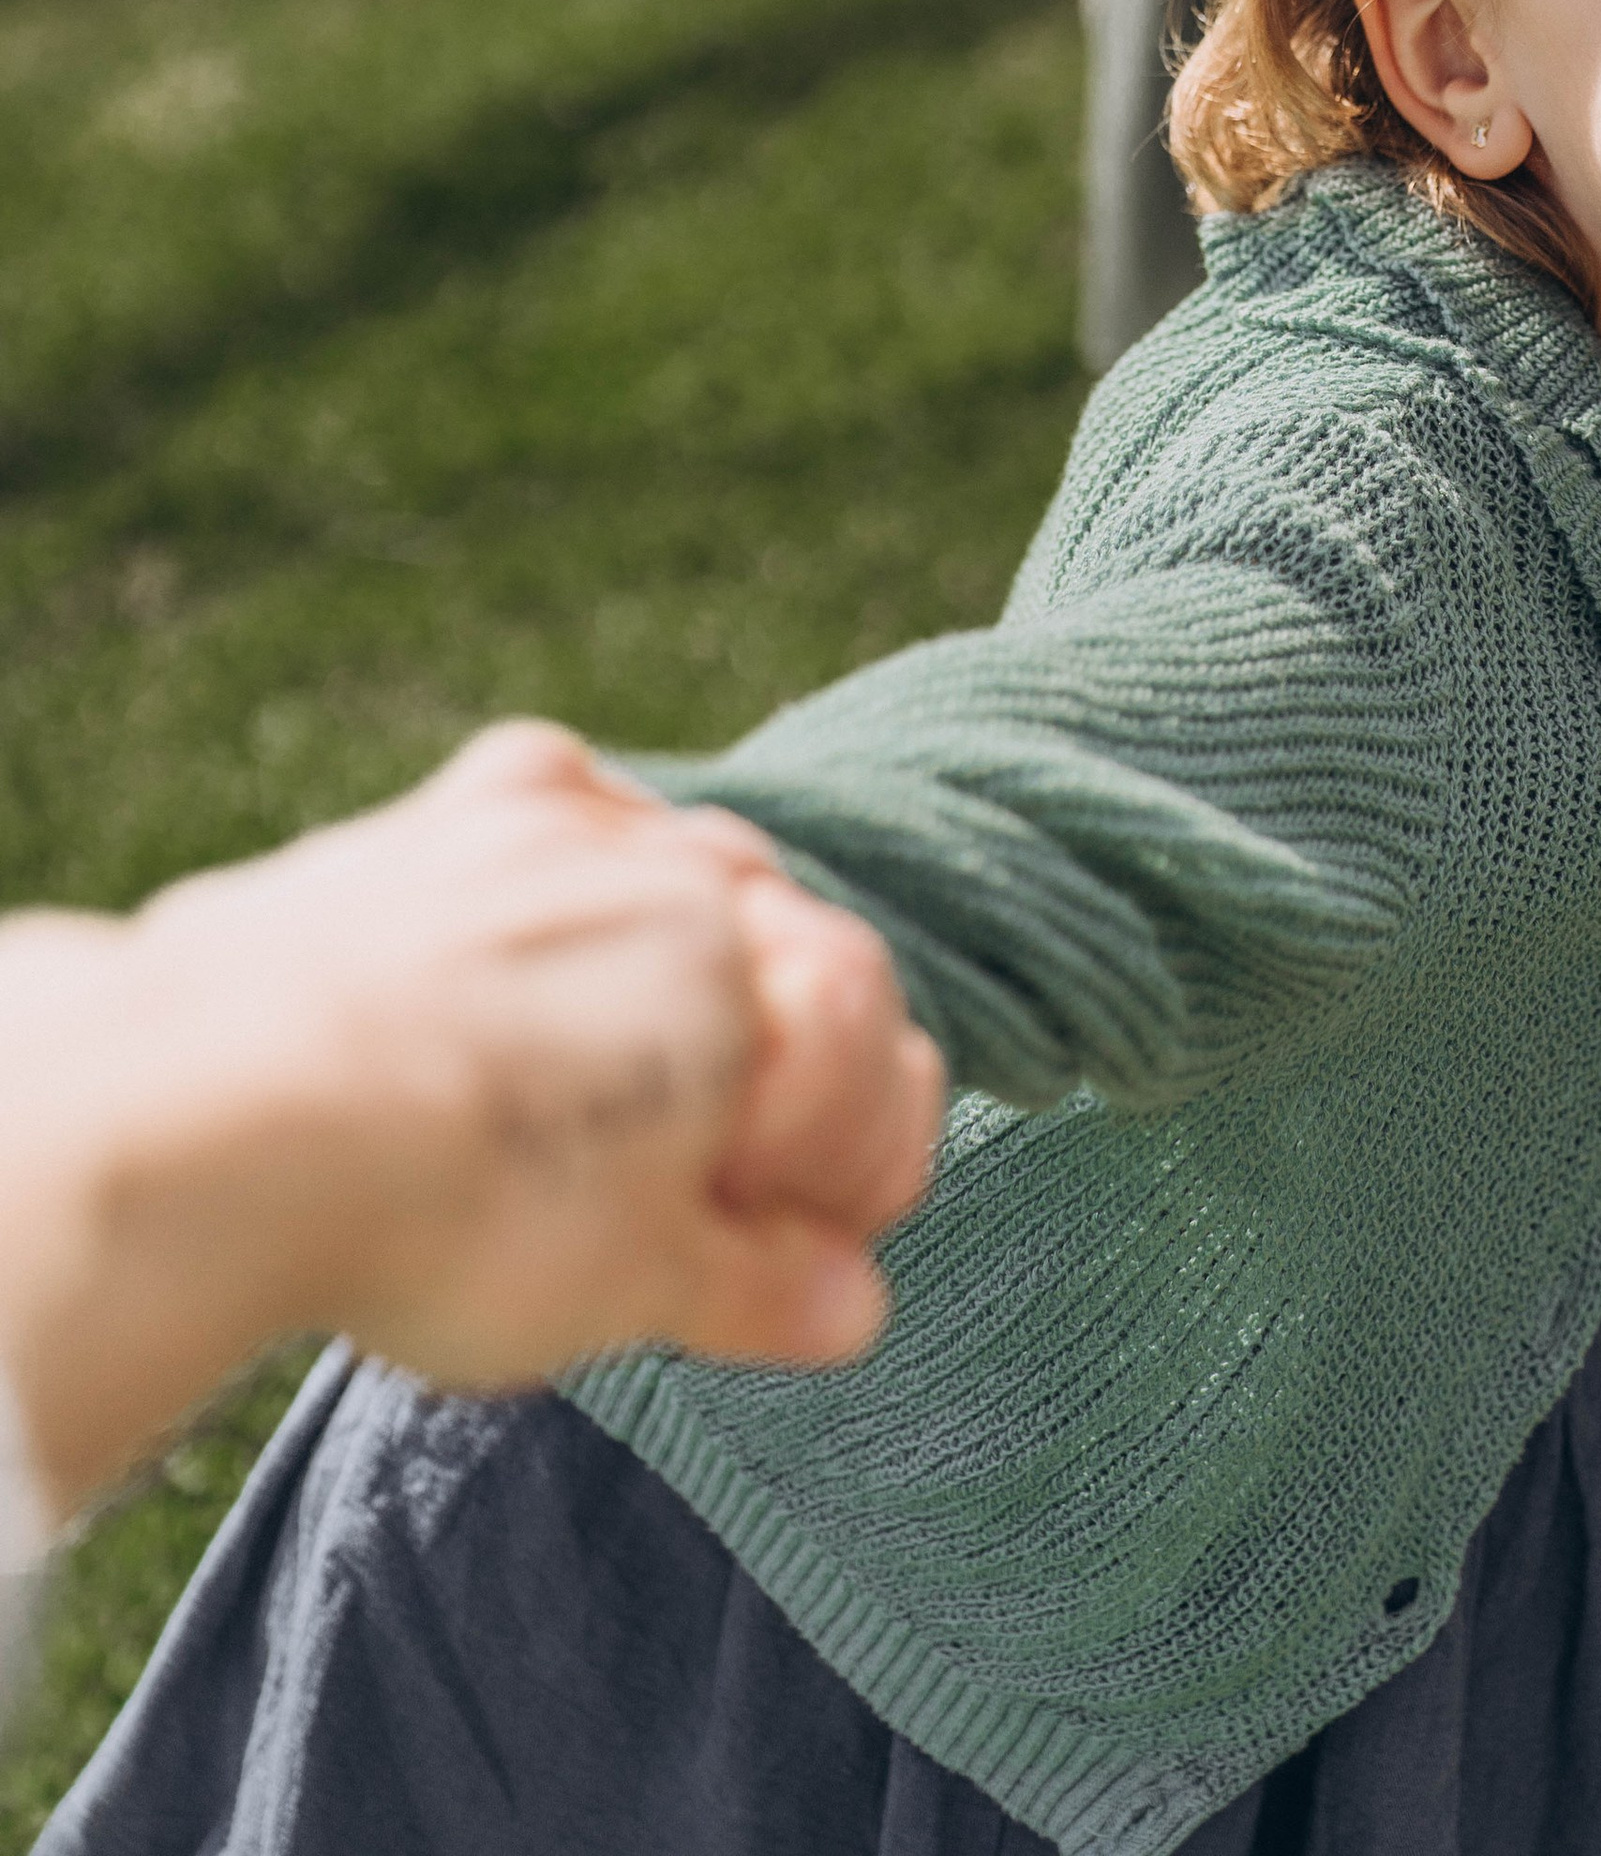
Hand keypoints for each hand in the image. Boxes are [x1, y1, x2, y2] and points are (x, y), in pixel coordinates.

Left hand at [0, 723, 944, 1519]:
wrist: (209, 1115)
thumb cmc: (445, 1208)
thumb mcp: (629, 1285)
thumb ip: (760, 1282)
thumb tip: (850, 1303)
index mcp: (747, 972)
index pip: (868, 1042)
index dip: (862, 1157)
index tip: (824, 1246)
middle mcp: (664, 867)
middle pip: (783, 944)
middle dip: (777, 1058)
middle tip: (723, 1185)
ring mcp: (543, 828)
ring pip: (669, 874)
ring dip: (671, 968)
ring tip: (611, 1087)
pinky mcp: (434, 820)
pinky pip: (548, 824)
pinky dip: (562, 885)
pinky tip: (522, 952)